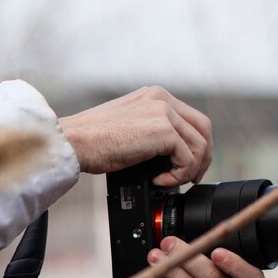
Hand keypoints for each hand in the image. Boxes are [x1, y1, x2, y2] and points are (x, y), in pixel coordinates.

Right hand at [59, 86, 212, 184]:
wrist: (74, 142)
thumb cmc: (92, 141)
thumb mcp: (128, 127)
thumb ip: (150, 131)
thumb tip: (169, 156)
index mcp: (155, 96)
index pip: (191, 119)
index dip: (195, 145)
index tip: (188, 165)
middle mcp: (162, 99)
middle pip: (204, 128)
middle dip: (203, 157)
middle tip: (192, 178)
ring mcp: (164, 112)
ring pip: (200, 144)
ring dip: (191, 169)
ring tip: (171, 182)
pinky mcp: (163, 130)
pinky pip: (188, 158)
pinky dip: (178, 176)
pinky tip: (160, 180)